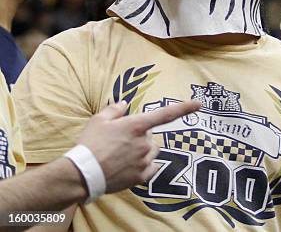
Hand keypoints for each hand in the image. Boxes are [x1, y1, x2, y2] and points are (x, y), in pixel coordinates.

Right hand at [76, 100, 200, 193]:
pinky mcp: (142, 176)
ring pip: (152, 152)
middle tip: (119, 143)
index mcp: (136, 125)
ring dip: (142, 152)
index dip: (184, 108)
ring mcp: (144, 160)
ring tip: (121, 156)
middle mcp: (144, 142)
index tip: (198, 104)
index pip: (166, 114)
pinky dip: (144, 166)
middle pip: (151, 137)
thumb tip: (125, 103)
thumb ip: (115, 109)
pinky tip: (128, 167)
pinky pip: (151, 168)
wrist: (82, 173)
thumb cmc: (89, 144)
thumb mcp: (99, 120)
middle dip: (140, 138)